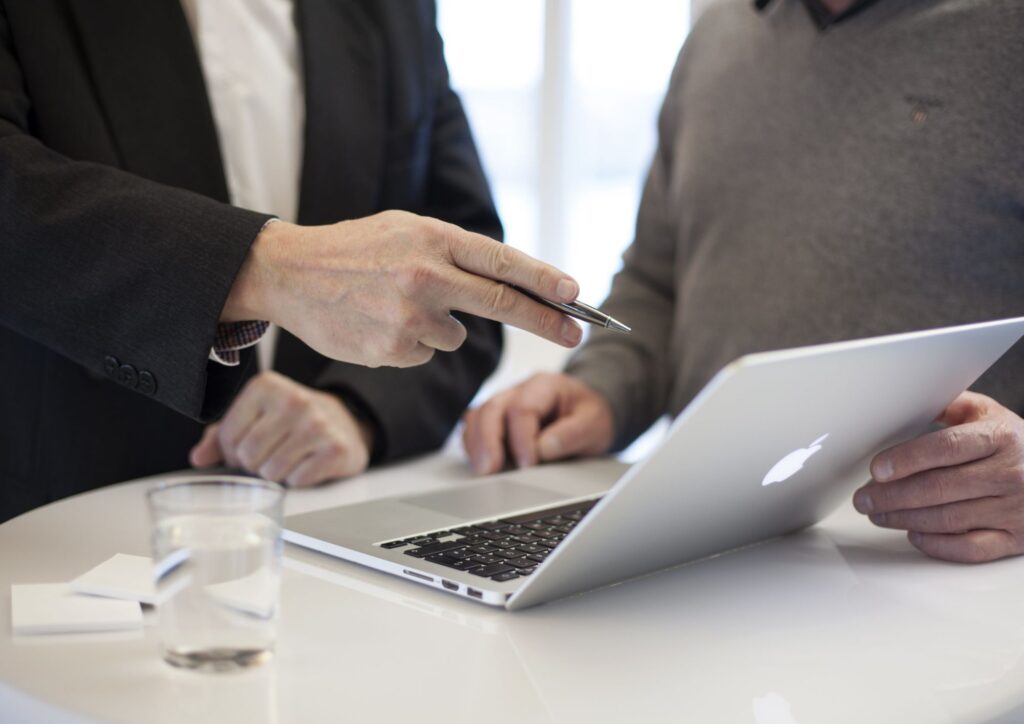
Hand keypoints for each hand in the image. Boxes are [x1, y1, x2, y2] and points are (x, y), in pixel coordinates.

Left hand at [189, 371, 372, 487]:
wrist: (344, 422)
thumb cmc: (291, 421)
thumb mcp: (255, 417)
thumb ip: (221, 435)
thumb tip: (198, 458)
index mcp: (266, 386)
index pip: (228, 436)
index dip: (232, 452)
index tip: (248, 446)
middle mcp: (293, 400)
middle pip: (248, 456)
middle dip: (254, 465)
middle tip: (269, 456)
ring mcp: (317, 424)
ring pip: (271, 472)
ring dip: (275, 474)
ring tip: (288, 459)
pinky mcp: (336, 448)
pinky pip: (298, 480)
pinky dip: (298, 480)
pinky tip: (307, 463)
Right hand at [223, 211, 582, 367]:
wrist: (289, 273)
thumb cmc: (354, 249)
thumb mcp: (406, 229)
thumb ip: (453, 253)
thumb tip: (508, 282)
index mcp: (432, 238)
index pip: (503, 262)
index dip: (545, 281)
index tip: (576, 294)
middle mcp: (426, 276)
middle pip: (502, 304)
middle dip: (546, 321)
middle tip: (576, 332)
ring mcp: (409, 316)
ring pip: (456, 335)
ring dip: (440, 325)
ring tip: (395, 303)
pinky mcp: (392, 349)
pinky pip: (425, 352)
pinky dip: (412, 343)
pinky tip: (379, 322)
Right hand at [462, 372, 613, 474]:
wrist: (587, 413)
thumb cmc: (589, 416)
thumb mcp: (595, 423)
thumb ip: (572, 434)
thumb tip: (543, 448)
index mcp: (544, 386)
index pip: (523, 408)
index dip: (522, 439)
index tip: (528, 464)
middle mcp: (519, 391)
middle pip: (492, 409)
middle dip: (488, 441)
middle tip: (489, 470)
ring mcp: (504, 404)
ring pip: (477, 417)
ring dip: (476, 444)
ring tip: (482, 470)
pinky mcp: (496, 421)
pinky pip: (474, 428)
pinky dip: (473, 445)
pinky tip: (480, 463)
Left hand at [853, 391, 1023, 562]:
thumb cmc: (1014, 442)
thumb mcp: (987, 413)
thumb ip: (948, 405)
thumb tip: (904, 400)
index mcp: (999, 437)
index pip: (946, 448)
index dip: (907, 459)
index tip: (877, 469)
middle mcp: (1010, 473)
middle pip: (939, 487)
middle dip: (892, 495)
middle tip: (864, 498)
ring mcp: (1015, 509)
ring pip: (949, 519)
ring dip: (904, 519)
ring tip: (878, 513)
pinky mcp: (1017, 538)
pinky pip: (971, 549)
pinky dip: (937, 545)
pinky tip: (913, 534)